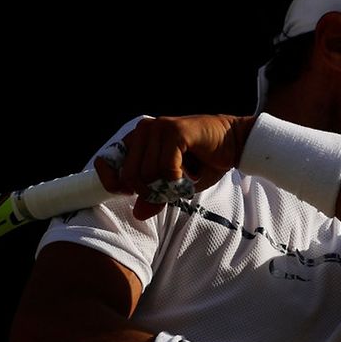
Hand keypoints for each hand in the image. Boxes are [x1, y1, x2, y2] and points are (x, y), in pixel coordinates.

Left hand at [94, 114, 254, 219]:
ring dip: (168, 185)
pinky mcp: (175, 131)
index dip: (113, 182)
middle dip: (149, 191)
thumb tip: (138, 214)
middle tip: (169, 189)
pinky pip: (166, 167)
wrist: (233, 144)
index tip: (130, 193)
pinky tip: (192, 174)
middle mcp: (144, 130)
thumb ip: (155, 196)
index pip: (107, 160)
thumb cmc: (203, 162)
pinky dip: (179, 178)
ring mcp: (159, 128)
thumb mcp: (175, 185)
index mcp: (137, 139)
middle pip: (129, 174)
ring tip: (184, 179)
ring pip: (148, 173)